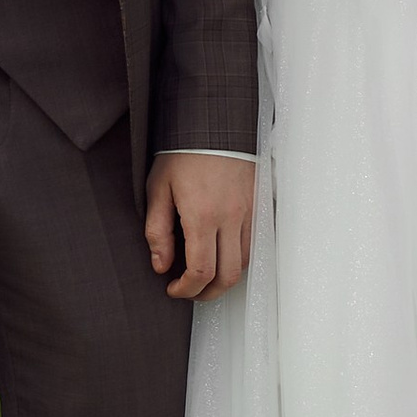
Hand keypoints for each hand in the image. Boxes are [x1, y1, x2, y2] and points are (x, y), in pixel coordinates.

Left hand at [145, 150, 254, 302]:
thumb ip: (158, 231)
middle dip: (208, 293)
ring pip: (245, 262)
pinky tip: (224, 254)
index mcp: (202, 216)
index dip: (187, 289)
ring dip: (225, 277)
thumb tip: (161, 265)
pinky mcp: (258, 204)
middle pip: (228, 276)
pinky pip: (255, 242)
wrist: (214, 123)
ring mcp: (249, 211)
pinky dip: (240, 257)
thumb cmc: (183, 153)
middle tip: (191, 291)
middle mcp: (230, 218)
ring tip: (206, 275)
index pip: (201, 271)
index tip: (174, 289)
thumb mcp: (158, 189)